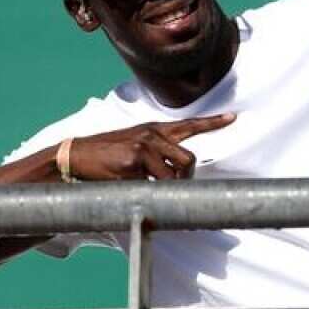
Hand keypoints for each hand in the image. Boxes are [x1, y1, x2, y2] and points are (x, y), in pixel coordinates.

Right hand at [66, 113, 235, 180]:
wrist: (75, 155)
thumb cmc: (107, 152)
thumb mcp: (134, 142)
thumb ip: (158, 151)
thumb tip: (178, 172)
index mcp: (155, 129)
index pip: (190, 125)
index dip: (213, 122)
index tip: (233, 116)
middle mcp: (152, 135)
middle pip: (188, 160)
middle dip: (185, 178)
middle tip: (174, 187)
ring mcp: (143, 148)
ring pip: (171, 177)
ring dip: (164, 189)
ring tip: (146, 187)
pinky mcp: (132, 164)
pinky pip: (149, 186)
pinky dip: (142, 192)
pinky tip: (124, 184)